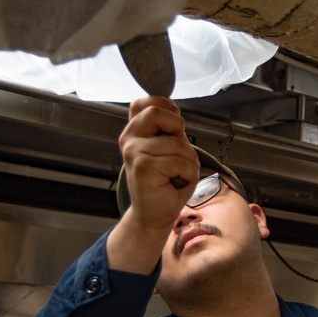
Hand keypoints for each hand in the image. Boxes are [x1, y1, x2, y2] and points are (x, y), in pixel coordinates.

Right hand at [117, 96, 199, 231]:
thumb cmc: (167, 182)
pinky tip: (175, 182)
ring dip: (188, 161)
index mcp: (135, 131)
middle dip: (178, 130)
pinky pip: (179, 162)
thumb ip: (169, 130)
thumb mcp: (171, 149)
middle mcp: (130, 139)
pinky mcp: (143, 167)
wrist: (155, 214)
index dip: (163, 104)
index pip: (142, 102)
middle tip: (178, 152)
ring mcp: (134, 152)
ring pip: (176, 143)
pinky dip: (187, 174)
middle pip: (157, 113)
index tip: (175, 122)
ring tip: (177, 174)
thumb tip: (174, 112)